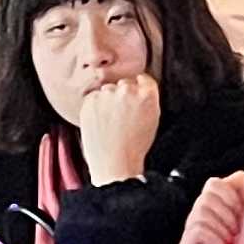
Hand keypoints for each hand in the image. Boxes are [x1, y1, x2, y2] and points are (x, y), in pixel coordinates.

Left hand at [74, 71, 160, 186]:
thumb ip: (147, 100)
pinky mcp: (91, 100)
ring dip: (108, 100)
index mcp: (147, 94)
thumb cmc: (134, 147)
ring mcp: (107, 94)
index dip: (138, 88)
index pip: (143, 79)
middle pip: (124, 83)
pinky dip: (95, 106)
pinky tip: (100, 122)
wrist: (114, 163)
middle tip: (121, 115)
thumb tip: (139, 89)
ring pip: (108, 90)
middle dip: (123, 95)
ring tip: (110, 122)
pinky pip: (94, 97)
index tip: (134, 97)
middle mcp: (127, 90)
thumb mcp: (152, 119)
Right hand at [173, 172, 243, 243]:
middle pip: (206, 197)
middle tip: (234, 233)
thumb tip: (228, 175)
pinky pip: (198, 230)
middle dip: (229, 216)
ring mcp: (189, 233)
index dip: (232, 199)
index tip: (240, 216)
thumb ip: (242, 185)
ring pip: (201, 213)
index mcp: (211, 205)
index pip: (213, 183)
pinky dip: (216, 240)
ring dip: (224, 230)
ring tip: (227, 243)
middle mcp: (197, 216)